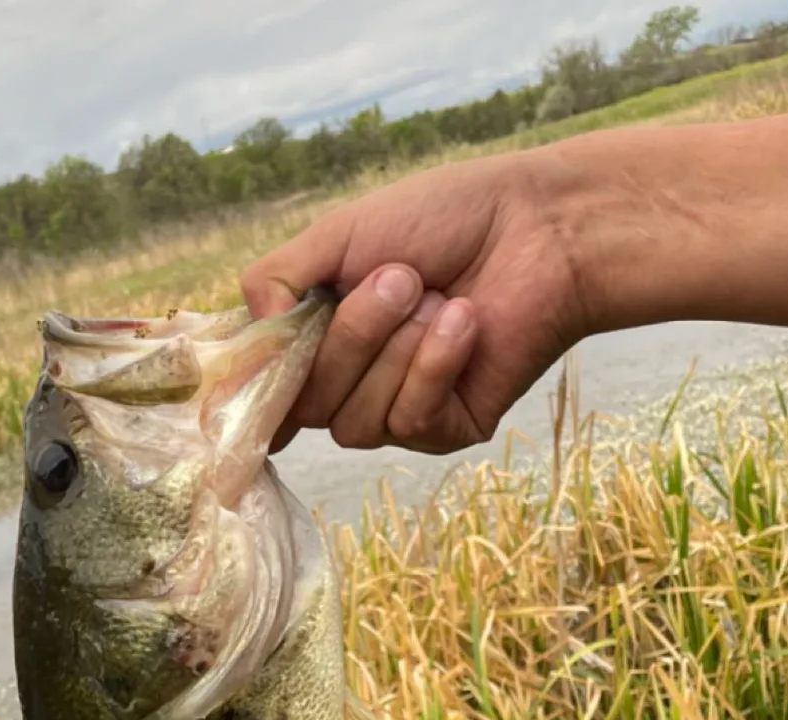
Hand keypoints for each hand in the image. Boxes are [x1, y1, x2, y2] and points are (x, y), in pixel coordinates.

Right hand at [240, 151, 592, 455]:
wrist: (539, 227)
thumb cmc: (443, 219)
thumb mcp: (337, 235)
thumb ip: (273, 282)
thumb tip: (248, 345)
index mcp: (314, 341)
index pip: (262, 395)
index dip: (252, 394)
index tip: (249, 383)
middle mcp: (347, 386)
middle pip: (304, 406)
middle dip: (350, 338)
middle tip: (400, 278)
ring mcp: (394, 414)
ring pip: (352, 423)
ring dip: (395, 350)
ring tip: (438, 298)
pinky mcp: (444, 431)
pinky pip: (408, 422)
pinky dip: (434, 365)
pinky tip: (465, 323)